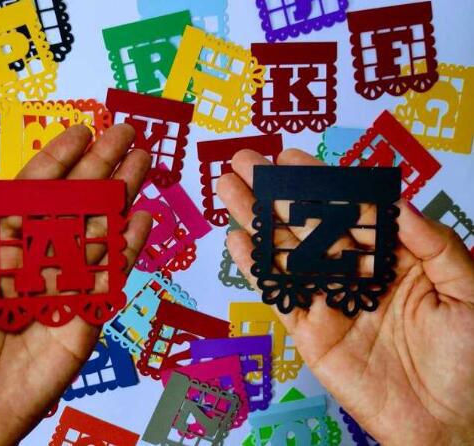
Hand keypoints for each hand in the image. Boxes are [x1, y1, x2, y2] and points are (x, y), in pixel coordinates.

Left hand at [0, 124, 151, 445]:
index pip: (30, 196)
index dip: (55, 163)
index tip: (79, 133)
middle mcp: (34, 263)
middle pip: (72, 206)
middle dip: (98, 168)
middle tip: (125, 134)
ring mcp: (63, 289)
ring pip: (97, 234)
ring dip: (120, 198)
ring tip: (141, 165)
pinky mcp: (84, 319)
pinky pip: (110, 279)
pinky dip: (128, 250)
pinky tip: (140, 220)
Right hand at [218, 149, 473, 445]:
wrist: (446, 421)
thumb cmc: (468, 358)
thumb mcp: (467, 292)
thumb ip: (435, 244)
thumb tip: (398, 204)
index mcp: (391, 256)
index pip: (349, 209)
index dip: (318, 182)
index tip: (290, 158)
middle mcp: (353, 272)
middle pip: (307, 224)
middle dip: (274, 192)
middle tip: (244, 161)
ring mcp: (327, 300)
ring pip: (285, 253)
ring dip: (255, 219)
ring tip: (227, 188)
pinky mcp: (309, 331)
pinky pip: (278, 295)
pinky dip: (255, 268)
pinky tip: (237, 239)